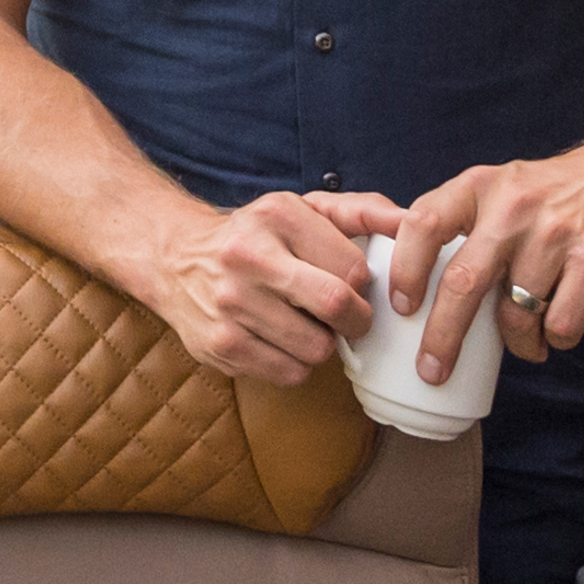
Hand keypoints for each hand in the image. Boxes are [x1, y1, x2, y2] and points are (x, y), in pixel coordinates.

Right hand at [130, 187, 401, 384]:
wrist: (173, 257)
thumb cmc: (256, 235)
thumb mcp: (302, 209)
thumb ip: (361, 212)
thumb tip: (409, 222)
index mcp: (276, 216)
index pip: (354, 269)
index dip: (363, 286)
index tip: (351, 285)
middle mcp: (249, 257)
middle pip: (336, 307)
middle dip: (355, 321)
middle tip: (348, 317)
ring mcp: (230, 305)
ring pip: (317, 350)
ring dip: (321, 344)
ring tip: (303, 323)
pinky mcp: (220, 345)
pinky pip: (289, 374)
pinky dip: (294, 363)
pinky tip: (277, 339)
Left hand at [392, 131, 583, 381]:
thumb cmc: (556, 194)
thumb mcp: (501, 188)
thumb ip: (463, 223)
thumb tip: (421, 283)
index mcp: (480, 186)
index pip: (424, 223)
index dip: (405, 268)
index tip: (401, 305)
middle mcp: (513, 207)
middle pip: (463, 283)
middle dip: (442, 335)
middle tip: (432, 367)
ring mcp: (555, 236)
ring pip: (514, 315)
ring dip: (517, 342)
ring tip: (526, 343)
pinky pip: (560, 325)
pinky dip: (555, 338)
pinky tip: (559, 327)